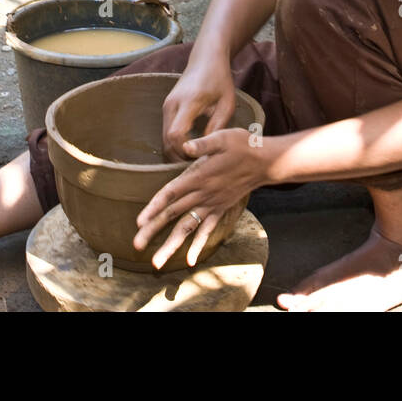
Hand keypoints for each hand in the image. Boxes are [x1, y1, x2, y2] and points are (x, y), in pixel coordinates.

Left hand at [133, 128, 267, 268]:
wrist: (266, 163)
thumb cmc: (243, 145)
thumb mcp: (223, 137)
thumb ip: (203, 143)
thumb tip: (185, 145)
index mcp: (198, 176)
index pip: (171, 194)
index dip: (154, 207)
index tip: (139, 222)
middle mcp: (203, 194)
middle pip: (173, 214)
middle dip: (153, 230)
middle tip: (135, 246)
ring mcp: (212, 205)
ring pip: (187, 228)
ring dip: (170, 246)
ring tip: (156, 264)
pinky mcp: (220, 209)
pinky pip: (207, 231)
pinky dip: (197, 245)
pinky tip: (189, 261)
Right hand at [160, 54, 235, 160]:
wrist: (206, 59)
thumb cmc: (220, 80)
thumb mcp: (227, 104)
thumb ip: (217, 127)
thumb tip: (208, 150)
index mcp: (188, 102)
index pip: (176, 134)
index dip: (185, 150)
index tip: (200, 157)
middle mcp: (172, 104)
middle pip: (167, 139)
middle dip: (179, 155)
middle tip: (197, 164)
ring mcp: (167, 105)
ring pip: (164, 137)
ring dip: (176, 150)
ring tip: (195, 157)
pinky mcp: (167, 107)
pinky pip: (166, 131)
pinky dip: (175, 142)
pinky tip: (190, 147)